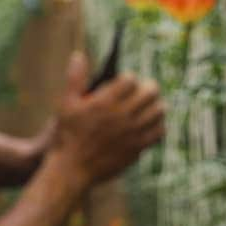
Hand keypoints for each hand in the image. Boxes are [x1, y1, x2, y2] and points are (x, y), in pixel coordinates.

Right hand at [48, 52, 165, 186]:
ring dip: (155, 104)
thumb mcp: (66, 104)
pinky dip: (158, 125)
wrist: (72, 170)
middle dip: (146, 87)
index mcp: (105, 102)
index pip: (131, 79)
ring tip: (146, 105)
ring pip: (159, 110)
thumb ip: (75, 78)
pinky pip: (159, 131)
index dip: (128, 78)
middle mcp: (123, 116)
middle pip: (151, 91)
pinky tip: (149, 123)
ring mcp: (133, 133)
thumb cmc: (67, 135)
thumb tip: (79, 55)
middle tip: (141, 91)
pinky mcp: (138, 148)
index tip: (123, 82)